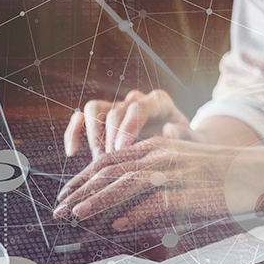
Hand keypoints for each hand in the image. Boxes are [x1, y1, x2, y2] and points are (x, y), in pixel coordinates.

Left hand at [54, 138, 248, 230]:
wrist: (259, 173)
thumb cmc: (220, 173)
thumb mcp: (181, 164)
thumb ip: (153, 175)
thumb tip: (123, 203)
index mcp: (155, 147)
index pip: (108, 159)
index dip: (82, 177)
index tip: (65, 193)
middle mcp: (161, 156)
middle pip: (109, 171)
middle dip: (80, 190)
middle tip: (59, 208)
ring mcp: (175, 173)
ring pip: (125, 184)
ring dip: (98, 200)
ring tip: (77, 214)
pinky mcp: (190, 192)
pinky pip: (156, 203)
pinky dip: (136, 215)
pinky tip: (120, 226)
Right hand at [64, 90, 200, 159]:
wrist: (179, 148)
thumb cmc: (186, 147)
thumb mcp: (192, 143)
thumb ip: (183, 136)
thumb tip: (169, 130)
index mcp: (158, 102)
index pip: (138, 106)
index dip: (127, 127)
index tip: (121, 150)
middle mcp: (136, 100)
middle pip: (114, 111)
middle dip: (110, 139)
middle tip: (111, 163)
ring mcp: (117, 107)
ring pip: (93, 109)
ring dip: (92, 137)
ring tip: (97, 161)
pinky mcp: (102, 118)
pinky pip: (81, 118)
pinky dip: (74, 133)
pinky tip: (72, 152)